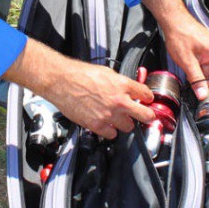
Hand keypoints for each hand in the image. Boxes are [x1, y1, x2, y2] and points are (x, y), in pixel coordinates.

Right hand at [3, 38, 156, 139]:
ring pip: (129, 127)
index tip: (146, 101)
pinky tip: (105, 123)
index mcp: (122, 85)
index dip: (147, 98)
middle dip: (146, 116)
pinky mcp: (97, 125)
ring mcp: (109, 115)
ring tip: (117, 118)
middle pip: (145, 115)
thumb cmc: (79, 74)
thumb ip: (120, 82)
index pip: (146, 94)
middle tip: (144, 115)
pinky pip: (112, 135)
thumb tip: (128, 87)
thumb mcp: (106, 72)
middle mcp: (119, 101)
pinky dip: (110, 131)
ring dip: (125, 123)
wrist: (61, 81)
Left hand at [141, 0, 208, 101]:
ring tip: (191, 74)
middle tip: (200, 90)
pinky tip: (192, 69)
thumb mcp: (187, 60)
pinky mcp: (208, 51)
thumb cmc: (180, 34)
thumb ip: (196, 79)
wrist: (174, 21)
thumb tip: (202, 94)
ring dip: (204, 78)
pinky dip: (201, 71)